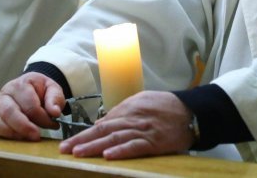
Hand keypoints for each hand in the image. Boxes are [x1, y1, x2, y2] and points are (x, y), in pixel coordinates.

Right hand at [0, 72, 64, 140]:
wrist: (31, 88)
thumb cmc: (41, 90)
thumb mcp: (53, 89)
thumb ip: (55, 99)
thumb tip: (55, 112)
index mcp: (21, 84)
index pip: (30, 105)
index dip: (42, 118)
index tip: (53, 125)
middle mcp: (5, 93)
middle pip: (9, 111)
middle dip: (24, 127)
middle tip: (36, 136)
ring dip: (9, 132)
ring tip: (23, 138)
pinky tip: (12, 137)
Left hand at [60, 91, 193, 159]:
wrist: (192, 112)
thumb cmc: (168, 106)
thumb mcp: (144, 101)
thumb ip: (124, 111)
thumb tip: (104, 123)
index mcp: (130, 108)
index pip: (103, 122)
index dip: (85, 132)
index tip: (70, 141)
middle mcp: (133, 118)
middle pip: (103, 130)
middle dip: (82, 140)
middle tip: (64, 149)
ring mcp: (143, 130)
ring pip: (114, 138)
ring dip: (94, 146)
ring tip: (78, 153)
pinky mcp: (154, 142)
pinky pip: (135, 146)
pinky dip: (121, 151)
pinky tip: (108, 155)